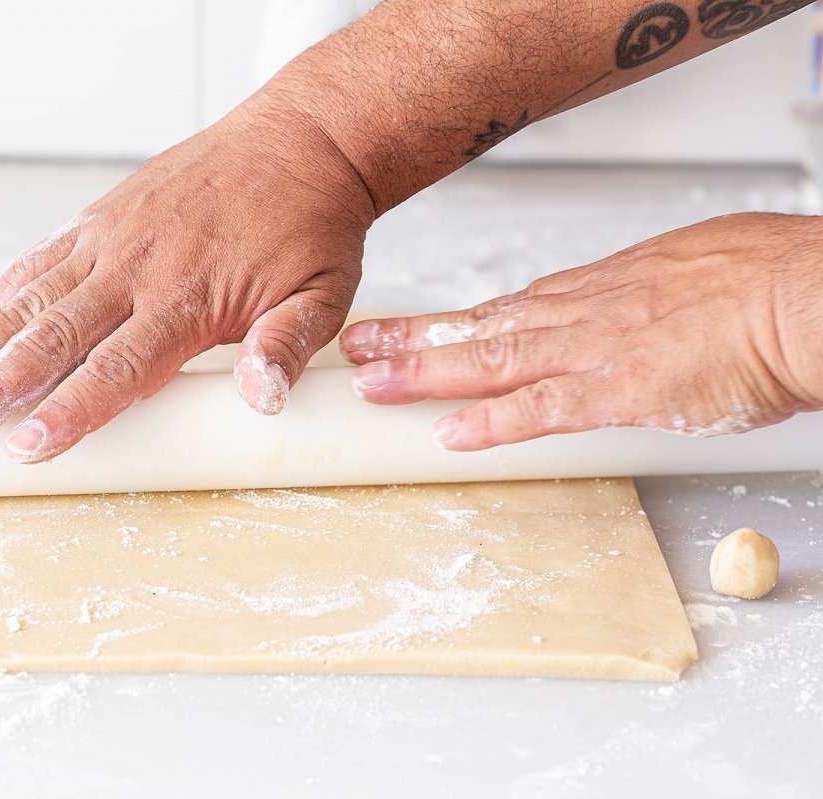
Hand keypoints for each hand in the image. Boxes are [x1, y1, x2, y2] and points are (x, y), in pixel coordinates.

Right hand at [0, 95, 374, 460]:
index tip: (24, 446)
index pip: (116, 370)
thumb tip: (261, 399)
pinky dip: (4, 293)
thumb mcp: (324, 293)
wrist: (300, 142)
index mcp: (187, 298)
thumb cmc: (311, 226)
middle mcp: (136, 269)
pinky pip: (42, 259)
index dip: (67, 411)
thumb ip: (287, 345)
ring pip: (31, 297)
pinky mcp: (104, 217)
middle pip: (54, 338)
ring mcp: (112, 239)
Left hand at [340, 213, 822, 448]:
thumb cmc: (769, 279)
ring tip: (373, 383)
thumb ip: (649, 291)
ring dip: (428, 374)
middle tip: (359, 347)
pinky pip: (545, 410)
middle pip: (484, 326)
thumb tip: (636, 301)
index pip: (511, 306)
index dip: (456, 322)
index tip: (415, 328)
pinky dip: (494, 422)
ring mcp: (599, 350)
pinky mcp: (625, 389)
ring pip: (495, 360)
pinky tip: (449, 434)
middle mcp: (586, 312)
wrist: (810, 295)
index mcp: (603, 287)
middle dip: (415, 339)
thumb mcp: (694, 267)